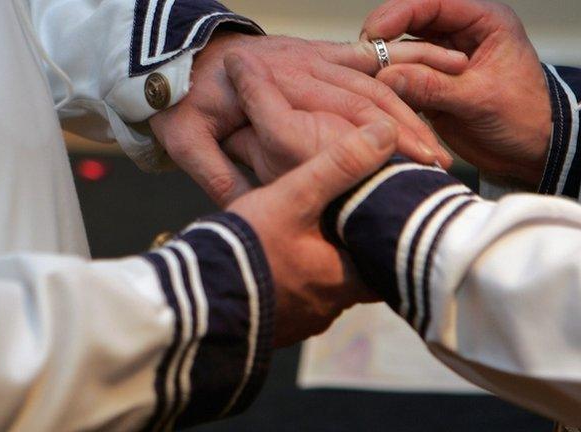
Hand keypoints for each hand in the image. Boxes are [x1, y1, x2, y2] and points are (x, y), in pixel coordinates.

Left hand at [149, 32, 465, 205]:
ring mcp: (314, 56)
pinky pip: (366, 59)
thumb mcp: (187, 138)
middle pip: (368, 96)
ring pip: (373, 80)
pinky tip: (432, 83)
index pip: (339, 111)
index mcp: (277, 84)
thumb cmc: (183, 100)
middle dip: (407, 130)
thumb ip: (218, 173)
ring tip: (438, 144)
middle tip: (437, 165)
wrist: (179, 53)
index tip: (407, 166)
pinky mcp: (320, 53)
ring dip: (409, 111)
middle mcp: (303, 66)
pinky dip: (398, 71)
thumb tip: (253, 212)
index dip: (377, 139)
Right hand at [227, 54, 396, 345]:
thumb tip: (385, 132)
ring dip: (321, 265)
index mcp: (346, 281)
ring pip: (324, 289)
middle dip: (350, 248)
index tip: (385, 215)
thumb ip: (339, 164)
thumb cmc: (247, 248)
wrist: (192, 302)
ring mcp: (300, 322)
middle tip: (346, 220)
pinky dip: (294, 280)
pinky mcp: (274, 327)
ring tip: (313, 234)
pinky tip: (278, 259)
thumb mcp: (294, 197)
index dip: (387, 235)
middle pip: (357, 277)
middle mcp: (330, 309)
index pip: (388, 261)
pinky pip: (295, 299)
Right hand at [362, 0, 551, 188]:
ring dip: (386, 67)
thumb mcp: (480, 100)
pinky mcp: (432, 86)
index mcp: (484, 21)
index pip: (433, 2)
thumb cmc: (526, 119)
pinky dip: (390, 89)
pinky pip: (403, 80)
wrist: (533, 152)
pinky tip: (378, 98)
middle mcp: (460, 35)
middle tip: (365, 59)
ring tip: (370, 83)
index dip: (399, 13)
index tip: (375, 32)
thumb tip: (388, 77)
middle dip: (386, 40)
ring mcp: (443, 61)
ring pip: (402, 52)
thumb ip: (434, 86)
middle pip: (410, 23)